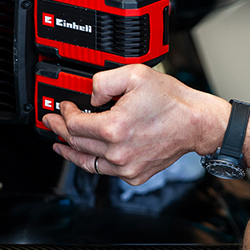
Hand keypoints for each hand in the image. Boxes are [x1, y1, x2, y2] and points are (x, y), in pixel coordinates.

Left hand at [42, 64, 228, 184]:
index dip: (64, 114)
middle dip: (60, 130)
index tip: (63, 107)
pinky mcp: (135, 174)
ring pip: (86, 162)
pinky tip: (88, 155)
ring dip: (70, 151)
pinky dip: (94, 162)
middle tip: (52, 123)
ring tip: (60, 144)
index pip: (74, 124)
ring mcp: (125, 166)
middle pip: (76, 143)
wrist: (197, 123)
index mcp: (114, 127)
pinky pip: (106, 171)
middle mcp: (117, 152)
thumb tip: (91, 95)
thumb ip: (104, 80)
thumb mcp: (136, 74)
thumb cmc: (173, 101)